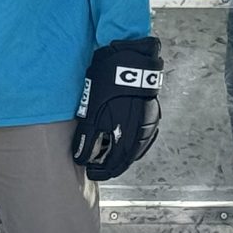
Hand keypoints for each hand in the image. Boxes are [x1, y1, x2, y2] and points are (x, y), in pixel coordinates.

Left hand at [71, 36, 162, 181]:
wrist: (130, 59)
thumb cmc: (108, 82)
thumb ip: (87, 136)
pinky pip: (143, 137)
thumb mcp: (92, 109)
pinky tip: (126, 142)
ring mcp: (148, 122)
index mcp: (125, 134)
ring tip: (110, 158)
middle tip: (99, 169)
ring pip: (136, 148)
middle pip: (126, 158)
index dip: (102, 171)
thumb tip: (81, 158)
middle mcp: (140, 132)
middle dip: (112, 166)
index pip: (114, 163)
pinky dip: (133, 144)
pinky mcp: (151, 113)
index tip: (91, 173)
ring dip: (123, 156)